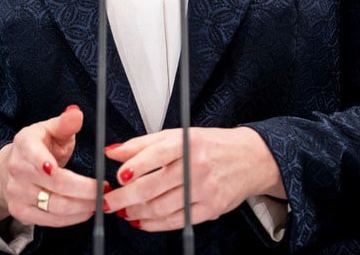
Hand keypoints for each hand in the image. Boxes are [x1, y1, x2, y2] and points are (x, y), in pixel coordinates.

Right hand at [0, 105, 103, 227]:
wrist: (12, 168)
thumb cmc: (38, 147)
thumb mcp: (50, 129)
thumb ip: (65, 123)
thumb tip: (76, 113)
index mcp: (25, 144)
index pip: (33, 154)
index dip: (42, 161)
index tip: (55, 167)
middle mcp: (18, 169)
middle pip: (54, 184)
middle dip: (84, 190)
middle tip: (104, 190)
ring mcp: (17, 193)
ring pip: (55, 206)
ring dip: (82, 207)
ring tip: (100, 201)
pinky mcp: (21, 212)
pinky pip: (50, 220)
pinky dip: (72, 218)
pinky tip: (86, 211)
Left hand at [102, 126, 283, 231]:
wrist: (250, 158)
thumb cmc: (211, 145)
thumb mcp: (178, 135)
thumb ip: (143, 143)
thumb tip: (113, 152)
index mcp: (187, 143)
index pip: (155, 154)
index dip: (133, 167)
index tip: (117, 176)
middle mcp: (196, 165)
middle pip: (153, 186)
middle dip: (124, 197)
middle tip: (108, 201)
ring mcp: (205, 189)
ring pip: (162, 207)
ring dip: (137, 212)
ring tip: (124, 210)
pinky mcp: (212, 208)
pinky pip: (177, 221)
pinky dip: (155, 224)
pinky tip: (143, 221)